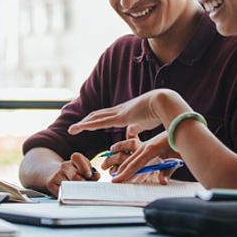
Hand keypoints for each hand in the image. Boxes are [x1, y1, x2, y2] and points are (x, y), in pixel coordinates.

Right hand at [46, 152, 99, 196]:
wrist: (54, 173)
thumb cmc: (74, 173)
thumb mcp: (84, 170)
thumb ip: (92, 173)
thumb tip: (96, 176)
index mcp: (74, 160)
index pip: (77, 158)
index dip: (84, 167)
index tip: (89, 175)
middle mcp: (65, 166)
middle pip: (75, 176)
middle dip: (82, 184)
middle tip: (86, 189)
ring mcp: (57, 175)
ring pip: (68, 186)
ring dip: (76, 191)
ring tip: (80, 193)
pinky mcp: (51, 184)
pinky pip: (61, 192)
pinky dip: (68, 195)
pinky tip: (71, 195)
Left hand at [69, 89, 186, 138]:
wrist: (165, 103)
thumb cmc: (159, 112)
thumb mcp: (145, 123)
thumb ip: (136, 127)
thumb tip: (130, 133)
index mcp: (125, 112)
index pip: (107, 116)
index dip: (96, 120)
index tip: (87, 124)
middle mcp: (119, 110)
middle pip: (97, 115)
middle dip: (86, 121)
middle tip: (75, 127)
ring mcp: (118, 113)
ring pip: (95, 118)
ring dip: (83, 124)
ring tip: (72, 129)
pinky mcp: (120, 117)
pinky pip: (100, 122)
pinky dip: (88, 125)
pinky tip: (80, 127)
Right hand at [111, 131, 178, 183]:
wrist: (182, 127)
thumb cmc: (180, 143)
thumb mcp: (177, 157)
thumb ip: (168, 171)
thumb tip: (162, 182)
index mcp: (151, 150)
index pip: (135, 165)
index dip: (125, 174)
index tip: (115, 181)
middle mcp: (145, 147)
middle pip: (129, 162)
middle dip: (120, 172)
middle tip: (112, 182)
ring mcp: (145, 145)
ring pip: (130, 158)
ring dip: (121, 166)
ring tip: (113, 173)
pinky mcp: (147, 145)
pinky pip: (135, 155)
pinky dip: (128, 162)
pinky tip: (123, 166)